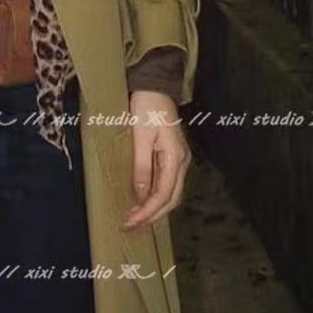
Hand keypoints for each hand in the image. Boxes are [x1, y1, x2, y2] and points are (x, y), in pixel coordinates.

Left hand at [122, 90, 190, 229]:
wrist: (155, 87)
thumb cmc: (146, 108)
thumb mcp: (140, 137)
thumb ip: (141, 167)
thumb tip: (140, 196)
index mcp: (176, 158)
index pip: (163, 194)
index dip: (147, 211)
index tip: (130, 221)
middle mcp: (182, 162)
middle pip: (171, 199)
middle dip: (152, 215)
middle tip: (131, 226)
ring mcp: (180, 159)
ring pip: (171, 193)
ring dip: (155, 208)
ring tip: (136, 218)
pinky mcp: (173, 155)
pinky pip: (167, 183)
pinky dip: (156, 195)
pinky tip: (144, 199)